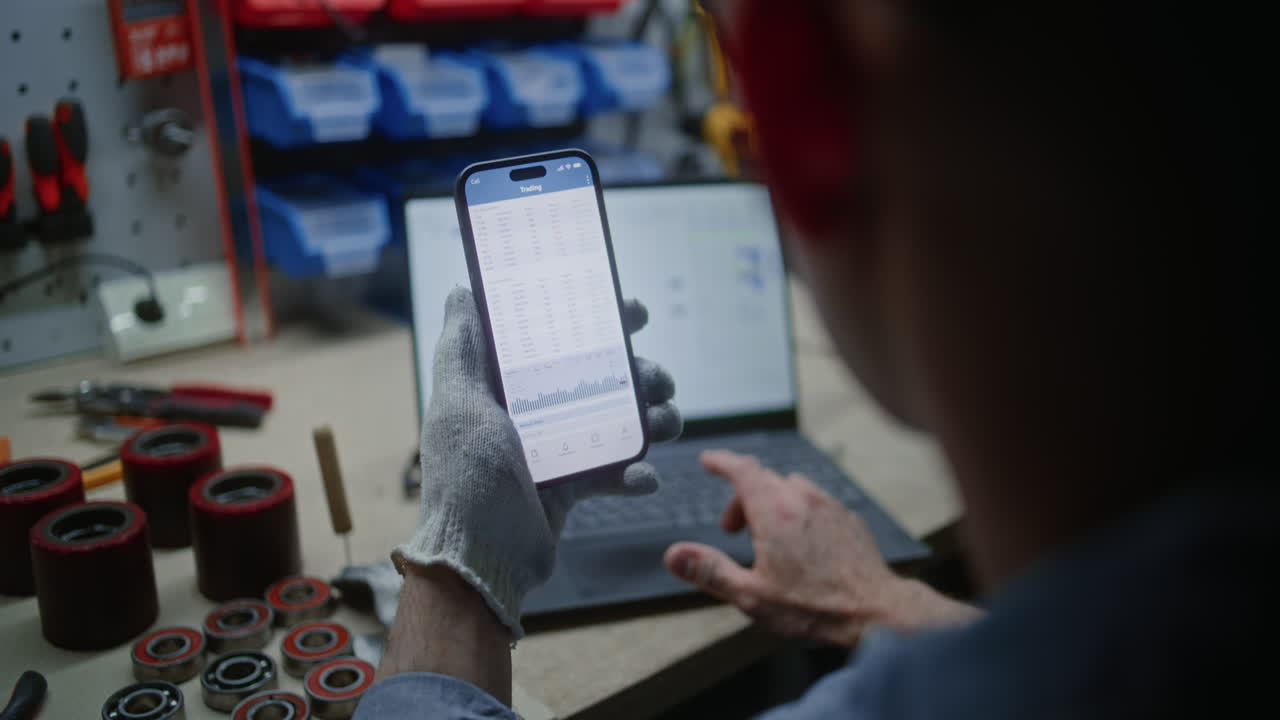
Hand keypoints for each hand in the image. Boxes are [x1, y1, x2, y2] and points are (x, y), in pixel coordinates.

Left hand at [395, 288, 680, 638]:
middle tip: (661, 378)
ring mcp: (557, 449)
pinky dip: (635, 472)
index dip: (598, 321)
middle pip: (600, 377)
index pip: (557, 339)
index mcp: (506, 386)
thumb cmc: (467, 478)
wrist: (482, 559)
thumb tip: (461, 290)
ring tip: (667, 423)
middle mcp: (533, 412)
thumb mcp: (459, 404)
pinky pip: (615, 471)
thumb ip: (462, 348)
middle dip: (640, 374)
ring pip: (618, 421)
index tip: (633, 312)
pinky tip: (644, 475)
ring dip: (650, 419)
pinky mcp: (572, 486)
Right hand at [664, 450, 977, 645]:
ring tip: (767, 540)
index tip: (709, 461)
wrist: (877, 612)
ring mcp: (829, 505)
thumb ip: (710, 570)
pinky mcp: (848, 517)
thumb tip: (674, 555)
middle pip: (763, 480)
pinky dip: (798, 511)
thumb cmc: (816, 608)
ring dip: (771, 503)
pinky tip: (800, 544)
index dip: (721, 462)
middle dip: (741, 498)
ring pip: (790, 488)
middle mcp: (802, 498)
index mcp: (775, 511)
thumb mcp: (752, 596)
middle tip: (732, 531)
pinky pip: (814, 501)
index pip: (741, 470)